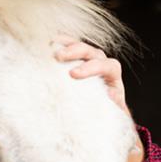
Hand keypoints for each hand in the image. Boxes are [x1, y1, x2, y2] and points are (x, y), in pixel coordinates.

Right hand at [53, 35, 143, 161]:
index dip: (93, 68)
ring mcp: (89, 61)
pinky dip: (59, 44)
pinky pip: (69, 47)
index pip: (109, 66)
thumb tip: (112, 98)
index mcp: (114, 78)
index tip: (74, 75)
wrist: (102, 116)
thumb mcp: (113, 118)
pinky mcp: (76, 60)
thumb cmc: (107, 118)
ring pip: (80, 46)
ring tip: (49, 47)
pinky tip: (44, 43)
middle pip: (94, 52)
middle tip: (59, 57)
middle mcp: (102, 65)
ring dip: (66, 45)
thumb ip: (116, 111)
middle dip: (77, 52)